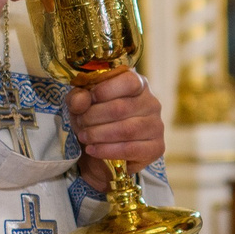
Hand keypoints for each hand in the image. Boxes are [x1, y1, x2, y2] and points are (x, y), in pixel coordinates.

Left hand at [67, 72, 163, 190]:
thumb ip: (78, 98)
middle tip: (80, 122)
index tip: (90, 98)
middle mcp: (151, 103)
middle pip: (122, 108)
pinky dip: (106, 151)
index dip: (106, 89)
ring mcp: (156, 126)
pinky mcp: (156, 147)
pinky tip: (92, 150)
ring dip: (98, 134)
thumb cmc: (95, 120)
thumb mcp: (81, 105)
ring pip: (126, 130)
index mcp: (138, 84)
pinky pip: (130, 149)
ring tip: (84, 137)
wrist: (103, 151)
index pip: (129, 81)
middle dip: (94, 116)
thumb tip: (82, 100)